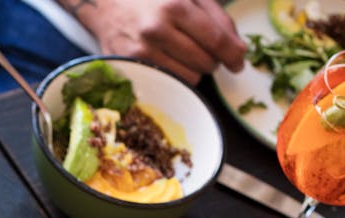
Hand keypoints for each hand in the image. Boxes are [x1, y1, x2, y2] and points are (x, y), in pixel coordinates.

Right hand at [78, 0, 246, 84]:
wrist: (105, 4)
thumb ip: (217, 17)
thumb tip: (239, 49)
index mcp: (176, 5)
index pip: (216, 40)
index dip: (233, 55)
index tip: (239, 62)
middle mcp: (158, 29)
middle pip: (205, 62)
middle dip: (211, 61)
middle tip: (204, 53)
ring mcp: (143, 50)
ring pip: (189, 77)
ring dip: (194, 71)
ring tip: (185, 56)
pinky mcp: (132, 65)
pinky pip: (169, 82)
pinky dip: (176, 76)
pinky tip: (170, 63)